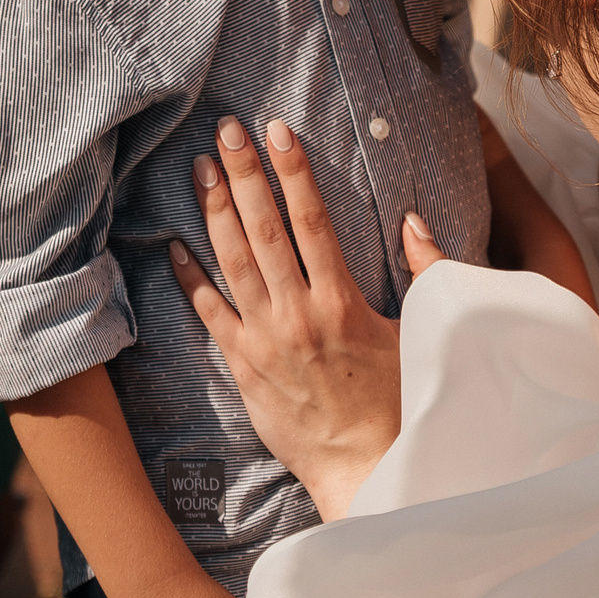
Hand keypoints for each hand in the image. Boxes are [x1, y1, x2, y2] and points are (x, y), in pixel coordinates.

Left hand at [167, 115, 444, 520]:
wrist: (366, 467)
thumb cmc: (398, 400)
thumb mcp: (421, 333)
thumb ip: (424, 273)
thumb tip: (414, 221)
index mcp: (341, 301)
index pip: (311, 220)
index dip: (293, 171)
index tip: (278, 130)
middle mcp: (298, 314)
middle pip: (264, 229)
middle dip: (245, 173)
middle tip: (226, 130)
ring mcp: (265, 339)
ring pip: (232, 262)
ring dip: (214, 211)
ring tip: (200, 167)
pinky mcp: (243, 365)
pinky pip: (209, 314)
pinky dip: (190, 278)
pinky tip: (174, 244)